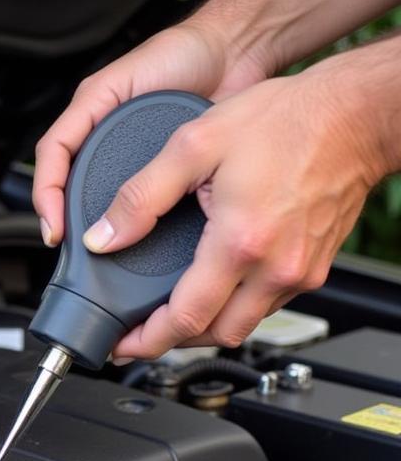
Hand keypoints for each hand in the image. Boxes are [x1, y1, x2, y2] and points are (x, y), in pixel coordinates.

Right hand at [33, 21, 271, 246]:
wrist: (233, 55)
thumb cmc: (181, 53)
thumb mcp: (117, 81)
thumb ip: (88, 117)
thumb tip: (67, 166)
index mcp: (90, 116)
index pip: (51, 159)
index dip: (46, 196)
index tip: (54, 226)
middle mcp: (108, 139)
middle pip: (71, 185)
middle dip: (64, 216)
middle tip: (68, 242)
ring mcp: (135, 158)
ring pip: (103, 198)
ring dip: (95, 221)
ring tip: (95, 244)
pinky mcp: (166, 171)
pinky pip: (144, 201)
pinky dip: (133, 218)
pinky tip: (133, 230)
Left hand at [82, 61, 381, 358]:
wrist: (357, 114)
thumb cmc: (289, 120)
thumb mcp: (194, 145)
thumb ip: (140, 197)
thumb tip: (102, 237)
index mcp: (240, 242)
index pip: (185, 319)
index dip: (146, 342)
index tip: (121, 346)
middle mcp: (275, 268)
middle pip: (214, 336)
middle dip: (171, 341)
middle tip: (141, 333)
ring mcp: (300, 273)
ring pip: (242, 326)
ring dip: (205, 327)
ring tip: (172, 313)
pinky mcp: (314, 270)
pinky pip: (266, 307)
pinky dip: (235, 308)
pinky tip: (216, 288)